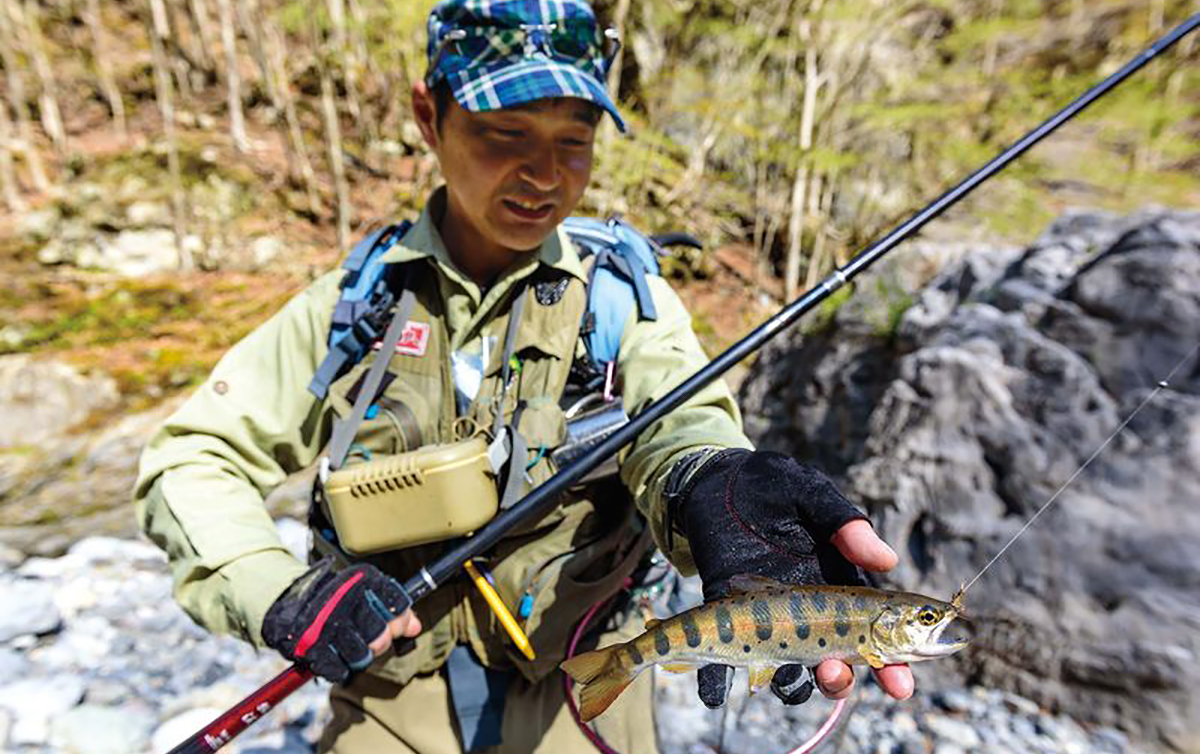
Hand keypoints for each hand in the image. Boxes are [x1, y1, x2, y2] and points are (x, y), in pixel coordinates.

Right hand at [262, 558, 419, 683]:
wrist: (289, 600)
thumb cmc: (335, 598)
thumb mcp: (365, 593)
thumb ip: (393, 608)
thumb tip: (415, 627)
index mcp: (362, 580)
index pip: (397, 604)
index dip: (400, 620)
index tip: (393, 624)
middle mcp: (345, 598)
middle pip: (381, 634)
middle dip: (380, 642)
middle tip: (370, 640)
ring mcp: (326, 623)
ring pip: (362, 654)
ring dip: (359, 656)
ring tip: (351, 647)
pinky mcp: (311, 646)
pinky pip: (338, 669)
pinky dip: (339, 668)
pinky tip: (335, 657)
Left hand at [674, 450, 911, 706]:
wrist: (715, 480)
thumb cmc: (771, 485)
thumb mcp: (811, 496)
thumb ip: (845, 525)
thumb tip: (887, 560)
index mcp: (839, 588)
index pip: (876, 635)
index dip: (893, 664)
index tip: (901, 686)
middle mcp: (809, 615)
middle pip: (836, 663)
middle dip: (841, 680)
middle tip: (837, 672)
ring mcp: (768, 622)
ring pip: (790, 673)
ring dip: (794, 684)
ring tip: (791, 670)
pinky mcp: (726, 619)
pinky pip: (723, 663)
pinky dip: (716, 685)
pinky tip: (714, 692)